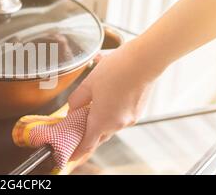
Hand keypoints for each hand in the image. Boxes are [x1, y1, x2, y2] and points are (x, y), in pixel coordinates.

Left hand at [67, 40, 161, 162]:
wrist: (144, 60)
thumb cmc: (116, 69)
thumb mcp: (88, 83)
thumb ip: (76, 100)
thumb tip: (73, 109)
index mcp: (102, 120)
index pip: (88, 144)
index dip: (78, 152)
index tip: (71, 156)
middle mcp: (118, 124)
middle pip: (99, 136)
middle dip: (88, 136)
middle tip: (77, 131)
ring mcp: (130, 119)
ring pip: (110, 127)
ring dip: (99, 123)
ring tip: (89, 111)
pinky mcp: (137, 111)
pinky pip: (120, 118)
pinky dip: (110, 115)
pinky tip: (106, 101)